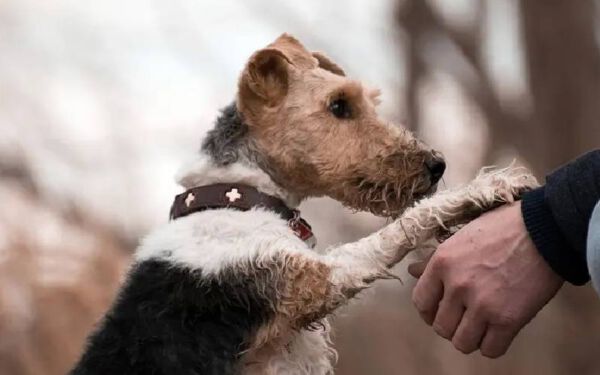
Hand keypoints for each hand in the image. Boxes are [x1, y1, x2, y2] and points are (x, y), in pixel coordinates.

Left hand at [409, 201, 563, 357]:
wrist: (544, 230)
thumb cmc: (502, 228)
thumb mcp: (461, 237)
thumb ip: (435, 258)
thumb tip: (412, 270)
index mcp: (442, 263)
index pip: (420, 302)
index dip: (429, 311)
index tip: (439, 310)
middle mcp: (457, 286)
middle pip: (441, 327)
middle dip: (451, 325)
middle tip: (464, 318)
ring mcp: (482, 305)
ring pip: (462, 343)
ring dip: (470, 338)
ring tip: (480, 326)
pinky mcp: (508, 320)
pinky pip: (490, 350)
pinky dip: (492, 345)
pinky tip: (497, 332)